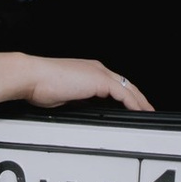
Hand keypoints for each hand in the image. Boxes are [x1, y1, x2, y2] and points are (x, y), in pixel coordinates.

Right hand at [0, 52, 152, 115]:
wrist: (33, 77)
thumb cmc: (41, 85)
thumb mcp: (64, 95)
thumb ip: (77, 100)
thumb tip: (83, 110)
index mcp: (87, 71)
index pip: (113, 83)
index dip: (124, 94)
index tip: (130, 106)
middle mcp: (96, 69)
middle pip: (124, 84)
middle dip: (137, 97)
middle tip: (146, 110)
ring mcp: (98, 73)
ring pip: (127, 87)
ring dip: (139, 101)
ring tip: (147, 112)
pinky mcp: (99, 80)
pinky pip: (123, 94)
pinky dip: (133, 103)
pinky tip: (138, 111)